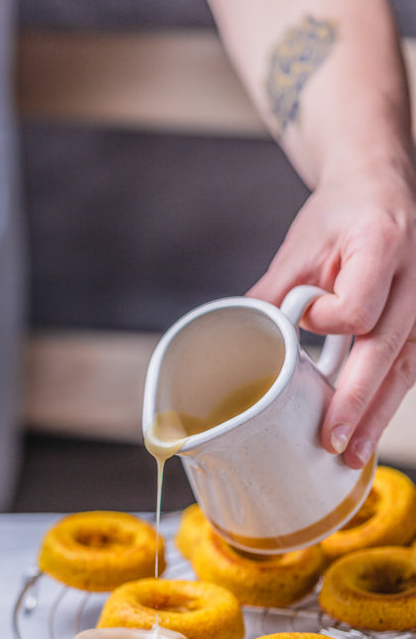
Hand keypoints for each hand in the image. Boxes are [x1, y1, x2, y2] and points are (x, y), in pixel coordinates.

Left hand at [247, 163, 415, 467]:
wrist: (379, 185)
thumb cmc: (339, 215)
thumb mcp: (300, 245)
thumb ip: (274, 294)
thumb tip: (240, 343)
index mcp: (382, 243)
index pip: (358, 308)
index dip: (327, 322)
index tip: (307, 318)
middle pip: (388, 350)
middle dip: (357, 401)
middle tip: (332, 441)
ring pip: (408, 367)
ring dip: (377, 414)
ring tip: (352, 454)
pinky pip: (412, 365)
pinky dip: (387, 398)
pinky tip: (369, 428)